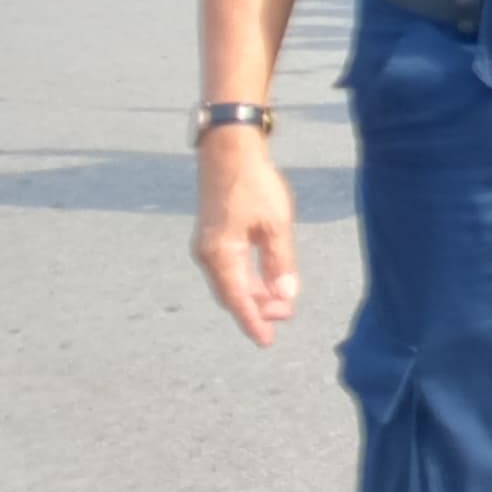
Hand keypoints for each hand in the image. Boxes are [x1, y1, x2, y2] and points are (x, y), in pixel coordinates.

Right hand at [191, 130, 299, 347]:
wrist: (229, 150)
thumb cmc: (254, 185)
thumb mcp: (276, 225)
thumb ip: (280, 263)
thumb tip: (285, 297)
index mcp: (220, 255)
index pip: (238, 300)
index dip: (253, 322)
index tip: (267, 341)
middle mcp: (206, 254)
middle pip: (232, 294)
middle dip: (257, 309)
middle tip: (284, 317)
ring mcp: (206, 245)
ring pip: (230, 282)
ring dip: (253, 294)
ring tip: (280, 303)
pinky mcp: (212, 236)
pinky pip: (228, 268)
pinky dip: (246, 279)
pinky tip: (265, 281)